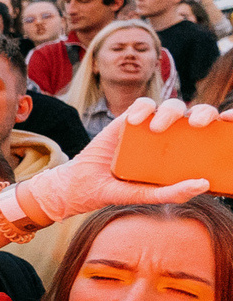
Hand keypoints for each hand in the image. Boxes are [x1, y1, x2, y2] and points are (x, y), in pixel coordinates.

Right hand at [14, 97, 214, 220]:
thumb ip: (171, 193)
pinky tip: (132, 123)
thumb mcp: (145, 196)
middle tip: (200, 125)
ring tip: (155, 128)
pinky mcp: (129, 119)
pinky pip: (142, 105)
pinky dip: (141, 110)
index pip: (212, 134)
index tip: (232, 122)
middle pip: (197, 115)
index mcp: (185, 154)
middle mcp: (172, 137)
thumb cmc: (118, 191)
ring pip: (171, 106)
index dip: (226, 121)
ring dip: (169, 112)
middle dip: (204, 113)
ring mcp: (151, 127)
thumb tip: (204, 184)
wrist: (82, 185)